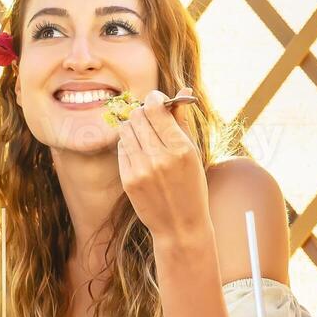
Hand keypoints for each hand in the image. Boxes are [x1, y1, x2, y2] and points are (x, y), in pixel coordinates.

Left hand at [116, 88, 211, 242]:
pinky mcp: (128, 180)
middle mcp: (160, 158)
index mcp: (181, 150)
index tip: (157, 100)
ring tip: (146, 136)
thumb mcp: (194, 154)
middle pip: (138, 116)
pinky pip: (122, 148)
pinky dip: (129, 145)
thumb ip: (183, 122)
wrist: (180, 225)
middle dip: (143, 111)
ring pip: (126, 129)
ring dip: (134, 127)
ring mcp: (141, 170)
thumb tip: (182, 91)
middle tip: (150, 116)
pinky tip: (141, 154)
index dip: (154, 99)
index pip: (156, 109)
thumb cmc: (192, 187)